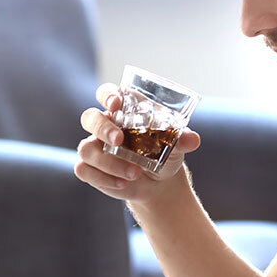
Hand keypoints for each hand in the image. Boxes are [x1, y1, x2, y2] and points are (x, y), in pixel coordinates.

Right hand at [74, 83, 200, 203]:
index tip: (116, 103)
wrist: (160, 183)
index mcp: (124, 111)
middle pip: (89, 118)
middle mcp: (105, 126)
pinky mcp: (91, 167)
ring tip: (135, 174)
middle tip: (119, 139)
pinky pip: (84, 170)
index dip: (107, 95)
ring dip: (109, 162)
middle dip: (102, 128)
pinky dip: (103, 178)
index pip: (107, 93)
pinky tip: (122, 183)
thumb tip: (193, 139)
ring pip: (86, 148)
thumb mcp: (176, 145)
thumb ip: (182, 139)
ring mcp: (95, 147)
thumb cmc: (165, 153)